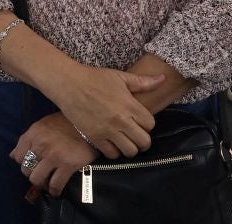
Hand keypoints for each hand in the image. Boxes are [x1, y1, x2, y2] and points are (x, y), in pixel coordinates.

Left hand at [13, 113, 96, 198]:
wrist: (88, 125)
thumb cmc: (65, 124)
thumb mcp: (42, 126)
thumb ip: (28, 140)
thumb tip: (13, 156)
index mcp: (33, 134)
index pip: (18, 157)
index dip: (23, 164)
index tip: (31, 166)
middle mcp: (40, 145)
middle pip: (25, 170)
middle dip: (32, 175)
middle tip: (41, 175)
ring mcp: (53, 156)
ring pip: (36, 179)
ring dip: (41, 184)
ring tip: (47, 183)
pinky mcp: (67, 165)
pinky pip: (55, 184)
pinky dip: (54, 191)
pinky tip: (56, 191)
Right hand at [40, 62, 161, 158]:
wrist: (68, 83)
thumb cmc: (94, 78)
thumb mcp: (119, 77)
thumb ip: (142, 82)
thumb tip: (163, 79)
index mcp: (130, 105)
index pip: (150, 125)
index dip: (147, 124)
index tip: (139, 121)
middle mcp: (121, 120)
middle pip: (144, 141)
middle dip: (142, 140)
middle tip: (135, 135)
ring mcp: (108, 131)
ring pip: (130, 151)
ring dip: (129, 148)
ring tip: (124, 141)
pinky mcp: (95, 137)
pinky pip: (111, 154)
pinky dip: (114, 151)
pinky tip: (111, 143)